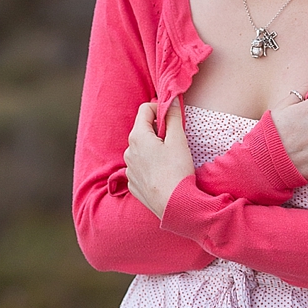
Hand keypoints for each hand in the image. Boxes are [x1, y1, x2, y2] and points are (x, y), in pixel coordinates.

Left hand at [124, 99, 194, 218]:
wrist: (173, 205)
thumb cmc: (176, 170)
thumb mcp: (178, 140)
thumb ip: (173, 118)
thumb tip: (171, 102)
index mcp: (138, 137)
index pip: (145, 109)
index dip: (160, 108)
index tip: (173, 116)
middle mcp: (128, 151)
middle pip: (143, 129)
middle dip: (158, 129)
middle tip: (176, 138)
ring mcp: (129, 168)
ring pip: (142, 148)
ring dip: (154, 146)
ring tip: (171, 158)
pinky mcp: (133, 182)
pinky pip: (141, 165)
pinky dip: (151, 163)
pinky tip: (164, 172)